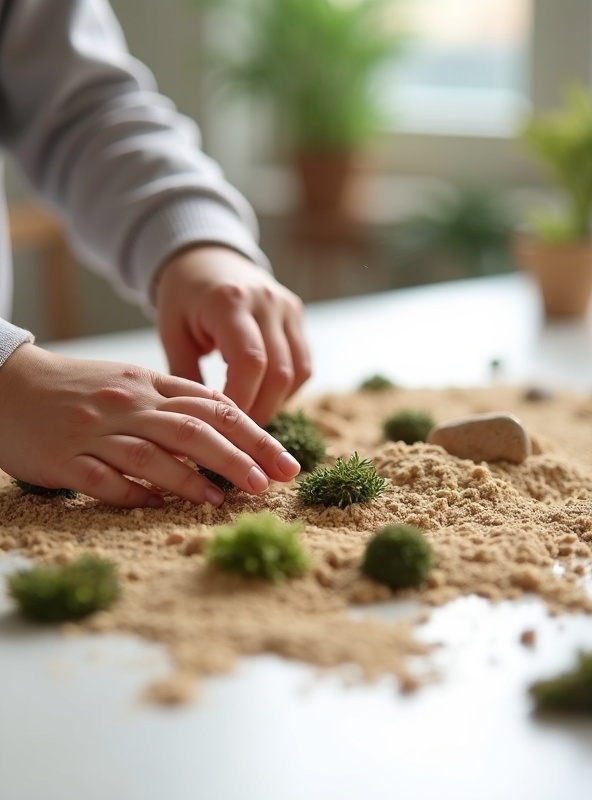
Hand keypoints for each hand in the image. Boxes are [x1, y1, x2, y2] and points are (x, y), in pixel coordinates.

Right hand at [0, 344, 300, 506]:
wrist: (8, 385)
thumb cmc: (78, 387)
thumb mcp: (130, 383)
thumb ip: (173, 403)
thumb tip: (224, 429)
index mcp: (148, 386)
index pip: (213, 406)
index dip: (254, 434)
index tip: (283, 461)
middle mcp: (128, 406)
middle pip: (193, 429)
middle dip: (238, 457)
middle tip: (271, 482)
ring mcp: (96, 432)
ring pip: (153, 455)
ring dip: (192, 480)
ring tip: (224, 500)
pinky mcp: (66, 459)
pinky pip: (104, 481)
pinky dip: (134, 494)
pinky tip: (158, 507)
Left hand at [155, 246, 310, 424]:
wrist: (207, 259)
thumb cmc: (183, 299)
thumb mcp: (171, 333)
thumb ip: (185, 377)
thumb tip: (199, 425)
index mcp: (228, 301)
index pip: (250, 362)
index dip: (242, 401)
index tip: (224, 427)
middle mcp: (266, 301)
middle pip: (279, 372)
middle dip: (261, 410)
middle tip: (238, 435)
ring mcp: (287, 307)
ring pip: (298, 371)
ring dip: (277, 402)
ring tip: (251, 419)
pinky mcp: (297, 314)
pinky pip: (303, 363)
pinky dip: (288, 388)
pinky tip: (264, 398)